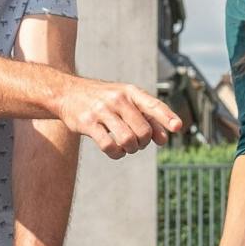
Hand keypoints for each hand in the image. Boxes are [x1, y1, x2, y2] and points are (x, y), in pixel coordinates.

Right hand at [54, 78, 181, 158]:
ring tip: (127, 147)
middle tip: (138, 143)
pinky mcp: (87, 123)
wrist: (67, 92)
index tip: (178, 127)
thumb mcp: (125, 101)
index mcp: (130, 91)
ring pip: (128, 139)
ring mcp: (102, 111)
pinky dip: (117, 153)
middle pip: (143, 130)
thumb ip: (145, 117)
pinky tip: (116, 151)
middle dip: (144, 142)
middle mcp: (117, 99)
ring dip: (131, 149)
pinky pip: (109, 146)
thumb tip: (164, 139)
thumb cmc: (102, 99)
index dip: (167, 117)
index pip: (153, 105)